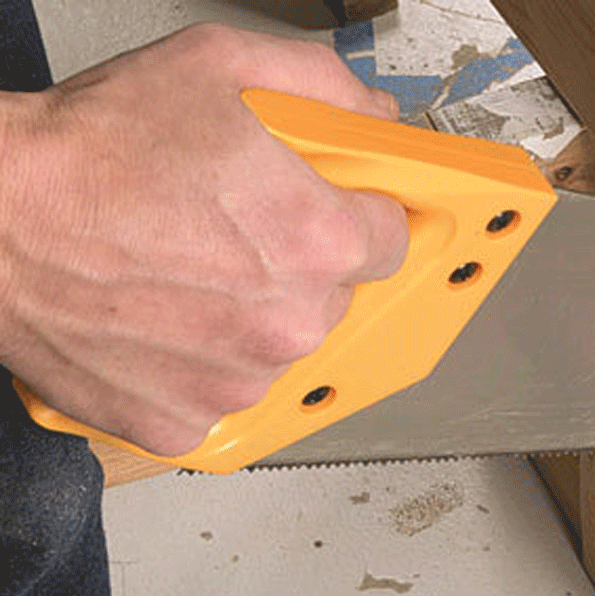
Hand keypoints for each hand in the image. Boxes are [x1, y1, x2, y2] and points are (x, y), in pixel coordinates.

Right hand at [0, 24, 407, 455]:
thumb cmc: (90, 149)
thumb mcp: (222, 66)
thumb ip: (322, 86)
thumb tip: (371, 114)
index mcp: (316, 239)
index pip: (392, 240)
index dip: (359, 216)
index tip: (334, 211)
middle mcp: (287, 321)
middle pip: (334, 297)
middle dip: (300, 265)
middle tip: (236, 230)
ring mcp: (235, 380)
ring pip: (276, 347)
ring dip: (248, 317)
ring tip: (184, 271)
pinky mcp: (181, 418)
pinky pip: (217, 391)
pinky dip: (196, 363)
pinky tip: (160, 318)